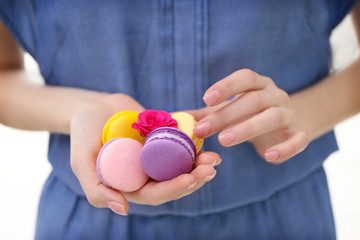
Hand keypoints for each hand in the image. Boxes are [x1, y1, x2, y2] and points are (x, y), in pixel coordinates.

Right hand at [69, 93, 220, 214]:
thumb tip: (123, 210)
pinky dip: (195, 143)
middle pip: (174, 181)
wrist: (91, 107)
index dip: (174, 189)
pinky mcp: (162, 138)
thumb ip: (96, 189)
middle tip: (211, 168)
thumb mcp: (82, 162)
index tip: (191, 178)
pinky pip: (181, 143)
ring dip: (199, 162)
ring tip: (214, 157)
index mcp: (130, 185)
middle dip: (195, 177)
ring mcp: (156, 156)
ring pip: (182, 164)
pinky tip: (207, 139)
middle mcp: (146, 173)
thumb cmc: (83, 134)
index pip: (156, 194)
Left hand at [190, 69, 308, 162]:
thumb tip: (175, 118)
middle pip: (253, 100)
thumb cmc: (250, 114)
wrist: (284, 126)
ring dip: (247, 128)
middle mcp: (276, 95)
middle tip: (203, 130)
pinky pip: (298, 140)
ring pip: (272, 117)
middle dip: (226, 115)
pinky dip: (285, 148)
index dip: (227, 86)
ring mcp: (289, 114)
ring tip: (223, 141)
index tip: (206, 99)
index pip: (245, 77)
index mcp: (259, 85)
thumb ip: (206, 114)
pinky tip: (268, 157)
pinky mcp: (299, 133)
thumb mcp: (229, 111)